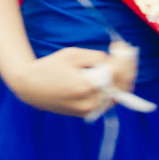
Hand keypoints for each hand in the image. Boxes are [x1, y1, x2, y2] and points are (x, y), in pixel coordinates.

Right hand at [7, 47, 124, 117]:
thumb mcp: (71, 54)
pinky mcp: (86, 114)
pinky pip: (107, 101)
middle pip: (121, 86)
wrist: (30, 88)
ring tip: (122, 63)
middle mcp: (89, 102)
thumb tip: (113, 61)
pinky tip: (114, 76)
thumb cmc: (49, 67)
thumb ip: (95, 57)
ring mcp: (88, 110)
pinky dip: (113, 89)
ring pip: (117, 96)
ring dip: (123, 79)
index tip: (121, 45)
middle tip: (126, 53)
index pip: (116, 73)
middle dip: (127, 68)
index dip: (122, 58)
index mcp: (85, 86)